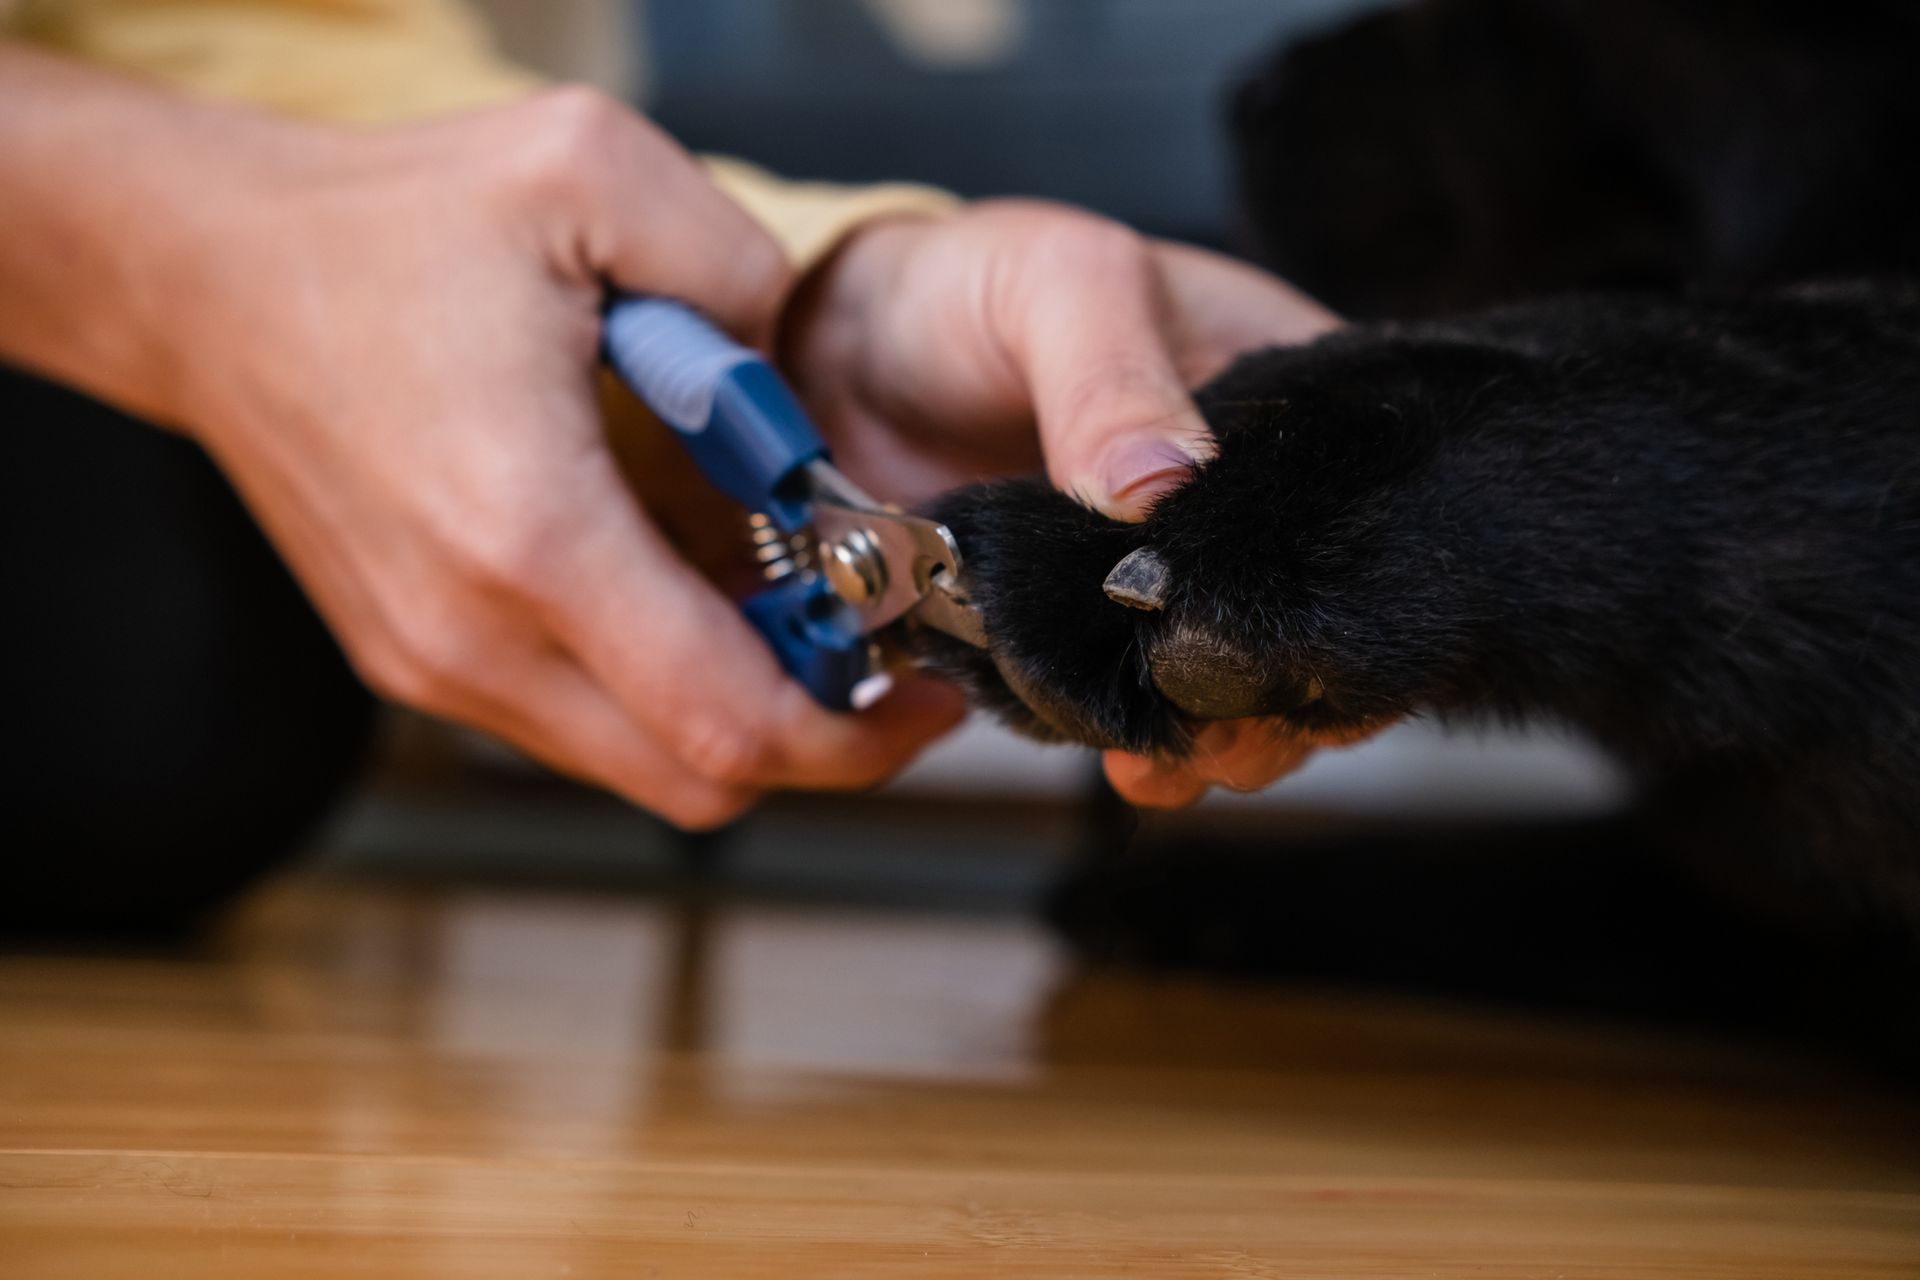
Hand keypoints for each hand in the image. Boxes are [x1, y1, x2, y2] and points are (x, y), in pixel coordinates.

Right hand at [159, 89, 961, 825]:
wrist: (205, 278)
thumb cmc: (378, 230)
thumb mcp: (589, 172)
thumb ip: (741, 270)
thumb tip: (803, 388)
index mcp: (529, 530)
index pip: (728, 718)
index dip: (859, 730)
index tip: (926, 688)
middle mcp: (473, 634)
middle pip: (697, 778)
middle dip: (819, 739)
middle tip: (879, 656)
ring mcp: (435, 664)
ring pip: (639, 765)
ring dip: (737, 713)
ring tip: (787, 614)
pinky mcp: (417, 660)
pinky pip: (576, 725)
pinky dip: (658, 690)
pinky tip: (688, 598)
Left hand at [782, 199, 1350, 805]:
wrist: (840, 348)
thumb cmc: (970, 285)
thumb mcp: (1056, 283)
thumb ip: (1108, 375)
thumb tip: (1159, 486)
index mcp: (1280, 402)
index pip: (1362, 515)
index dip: (1338, 596)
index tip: (1285, 652)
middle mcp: (1237, 504)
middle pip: (1301, 624)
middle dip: (1267, 696)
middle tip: (1216, 730)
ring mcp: (1159, 578)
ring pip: (1219, 683)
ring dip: (1198, 733)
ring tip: (1155, 758)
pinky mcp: (1078, 631)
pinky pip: (1118, 701)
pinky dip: (1114, 733)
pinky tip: (1110, 754)